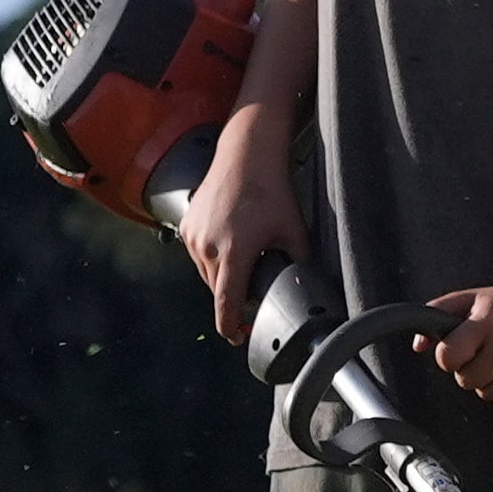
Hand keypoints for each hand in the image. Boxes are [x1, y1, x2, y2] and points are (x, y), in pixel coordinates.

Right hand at [179, 123, 303, 345]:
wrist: (246, 154)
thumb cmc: (270, 190)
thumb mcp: (293, 231)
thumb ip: (299, 262)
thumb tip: (306, 284)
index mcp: (234, 253)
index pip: (227, 303)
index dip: (231, 325)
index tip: (236, 337)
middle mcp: (207, 247)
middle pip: (217, 290)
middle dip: (232, 298)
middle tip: (250, 298)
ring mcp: (193, 236)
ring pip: (205, 272)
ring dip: (221, 277)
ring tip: (242, 263)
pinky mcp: (186, 224)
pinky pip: (197, 253)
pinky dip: (211, 257)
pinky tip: (229, 244)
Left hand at [419, 280, 492, 411]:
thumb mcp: (470, 299)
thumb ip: (437, 313)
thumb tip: (417, 346)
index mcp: (486, 325)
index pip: (448, 357)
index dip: (449, 355)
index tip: (460, 347)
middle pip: (465, 381)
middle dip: (468, 369)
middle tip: (483, 352)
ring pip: (486, 395)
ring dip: (487, 382)